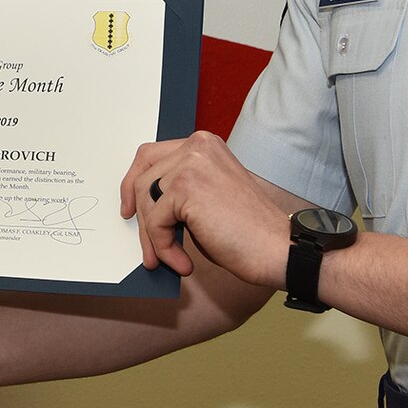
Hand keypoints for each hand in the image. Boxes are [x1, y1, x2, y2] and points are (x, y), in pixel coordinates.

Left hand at [120, 132, 287, 289]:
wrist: (278, 248)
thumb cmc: (247, 231)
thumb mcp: (206, 199)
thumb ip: (177, 191)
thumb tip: (139, 207)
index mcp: (204, 144)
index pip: (151, 155)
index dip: (134, 183)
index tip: (129, 208)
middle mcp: (197, 146)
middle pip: (143, 176)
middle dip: (139, 214)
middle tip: (146, 247)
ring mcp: (191, 163)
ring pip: (145, 200)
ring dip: (152, 237)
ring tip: (167, 259)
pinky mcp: (185, 187)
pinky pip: (155, 222)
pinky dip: (164, 247)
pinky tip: (182, 263)